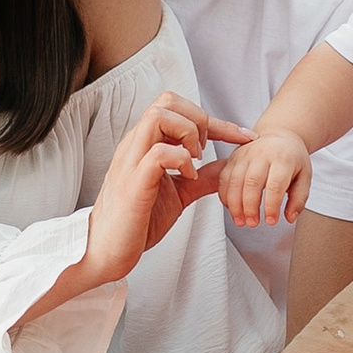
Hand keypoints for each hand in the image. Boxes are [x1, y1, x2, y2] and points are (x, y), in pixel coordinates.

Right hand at [77, 94, 237, 290]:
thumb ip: (201, 178)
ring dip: (187, 133)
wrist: (107, 252)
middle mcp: (136, 145)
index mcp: (145, 144)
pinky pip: (158, 154)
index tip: (245, 137)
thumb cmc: (138, 222)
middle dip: (199, 119)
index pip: (179, 111)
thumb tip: (228, 167)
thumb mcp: (178, 194)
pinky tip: (187, 177)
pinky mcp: (134, 183)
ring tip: (195, 159)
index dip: (218, 122)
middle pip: (167, 100)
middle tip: (205, 151)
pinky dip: (180, 160)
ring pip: (159, 116)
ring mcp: (132, 161)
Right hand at [217, 126, 310, 227]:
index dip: (271, 206)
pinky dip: (225, 195)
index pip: (275, 185)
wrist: (280, 135)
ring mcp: (244, 154)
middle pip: (251, 182)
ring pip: (234, 180)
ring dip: (235, 204)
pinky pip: (223, 178)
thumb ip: (299, 199)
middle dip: (250, 207)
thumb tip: (289, 218)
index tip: (271, 221)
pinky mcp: (232, 157)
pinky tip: (231, 208)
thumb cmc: (292, 158)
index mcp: (283, 158)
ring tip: (240, 221)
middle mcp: (262, 153)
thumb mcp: (305, 176)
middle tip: (253, 224)